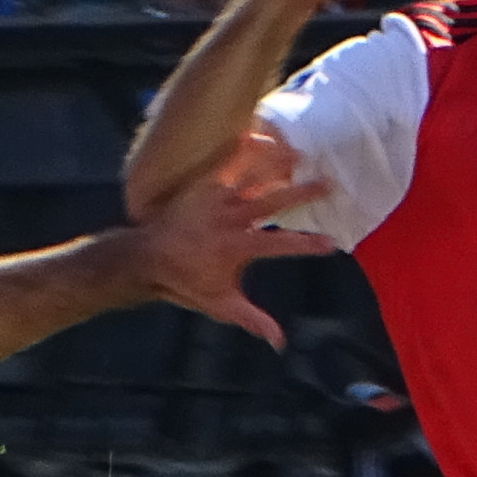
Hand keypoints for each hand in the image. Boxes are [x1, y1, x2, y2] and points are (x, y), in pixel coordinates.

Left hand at [127, 134, 337, 350]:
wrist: (144, 258)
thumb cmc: (185, 282)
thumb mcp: (220, 305)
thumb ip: (253, 320)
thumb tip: (280, 343)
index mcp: (236, 246)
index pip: (279, 244)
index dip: (306, 244)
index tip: (331, 243)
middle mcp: (228, 218)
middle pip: (271, 201)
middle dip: (302, 193)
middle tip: (328, 183)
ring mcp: (214, 198)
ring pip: (249, 175)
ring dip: (275, 162)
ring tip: (298, 151)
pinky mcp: (201, 185)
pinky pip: (224, 162)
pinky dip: (242, 148)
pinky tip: (260, 133)